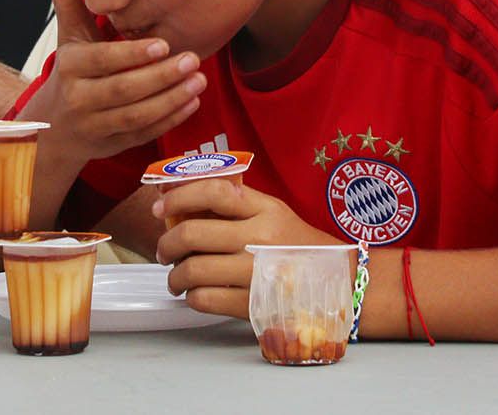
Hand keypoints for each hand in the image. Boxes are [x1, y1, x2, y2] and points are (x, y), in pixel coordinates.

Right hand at [17, 0, 204, 163]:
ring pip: (137, 116)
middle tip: (193, 59)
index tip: (163, 44)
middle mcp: (80, 99)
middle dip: (161, 77)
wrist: (55, 127)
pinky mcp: (114, 144)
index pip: (102, 61)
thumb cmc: (71, 71)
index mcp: (70, 67)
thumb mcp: (68, 36)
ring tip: (199, 80)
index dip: (132, 54)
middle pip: (124, 91)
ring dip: (171, 99)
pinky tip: (192, 102)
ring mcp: (97, 126)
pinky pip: (144, 133)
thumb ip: (69, 2)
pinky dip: (170, 120)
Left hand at [153, 179, 332, 319]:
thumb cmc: (296, 245)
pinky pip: (204, 299)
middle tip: (163, 250)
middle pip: (193, 234)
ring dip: (174, 275)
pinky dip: (191, 297)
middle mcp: (261, 239)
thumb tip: (181, 200)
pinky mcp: (254, 304)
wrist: (337, 283)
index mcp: (265, 210)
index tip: (160, 207)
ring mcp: (257, 274)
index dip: (179, 197)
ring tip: (176, 277)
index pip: (213, 192)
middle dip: (166, 243)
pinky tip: (196, 294)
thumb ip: (235, 203)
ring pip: (193, 270)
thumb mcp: (273, 212)